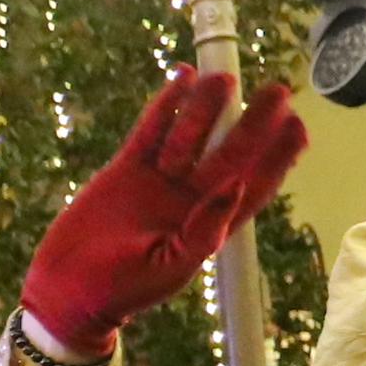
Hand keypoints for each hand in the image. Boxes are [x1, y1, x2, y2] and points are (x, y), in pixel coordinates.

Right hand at [19, 70, 304, 358]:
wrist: (68, 288)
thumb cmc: (123, 288)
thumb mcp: (170, 267)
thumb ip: (204, 230)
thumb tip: (237, 187)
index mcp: (210, 224)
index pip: (254, 184)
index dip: (277, 157)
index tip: (297, 128)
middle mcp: (190, 197)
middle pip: (231, 153)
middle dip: (254, 123)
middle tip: (278, 92)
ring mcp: (159, 180)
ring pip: (192, 136)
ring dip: (209, 107)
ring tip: (225, 77)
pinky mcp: (127, 168)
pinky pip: (150, 130)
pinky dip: (166, 105)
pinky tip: (184, 78)